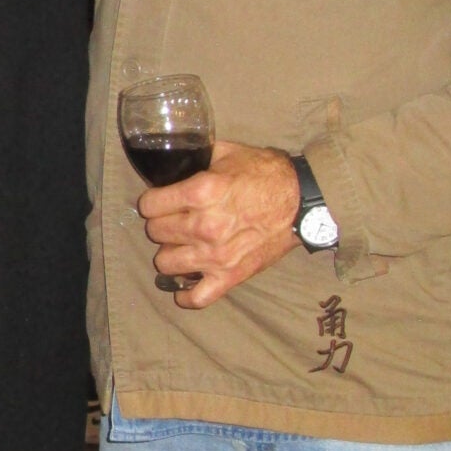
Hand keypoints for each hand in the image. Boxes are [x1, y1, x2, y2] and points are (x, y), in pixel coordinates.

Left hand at [140, 143, 301, 306]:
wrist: (301, 201)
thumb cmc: (265, 174)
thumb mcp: (227, 153)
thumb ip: (196, 158)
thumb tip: (173, 160)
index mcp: (201, 192)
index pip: (149, 205)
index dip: (152, 201)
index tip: (159, 202)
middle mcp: (204, 225)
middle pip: (155, 232)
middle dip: (161, 224)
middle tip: (174, 220)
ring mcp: (216, 255)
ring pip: (165, 263)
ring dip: (170, 253)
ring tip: (180, 245)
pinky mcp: (230, 276)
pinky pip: (196, 297)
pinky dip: (185, 295)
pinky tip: (183, 284)